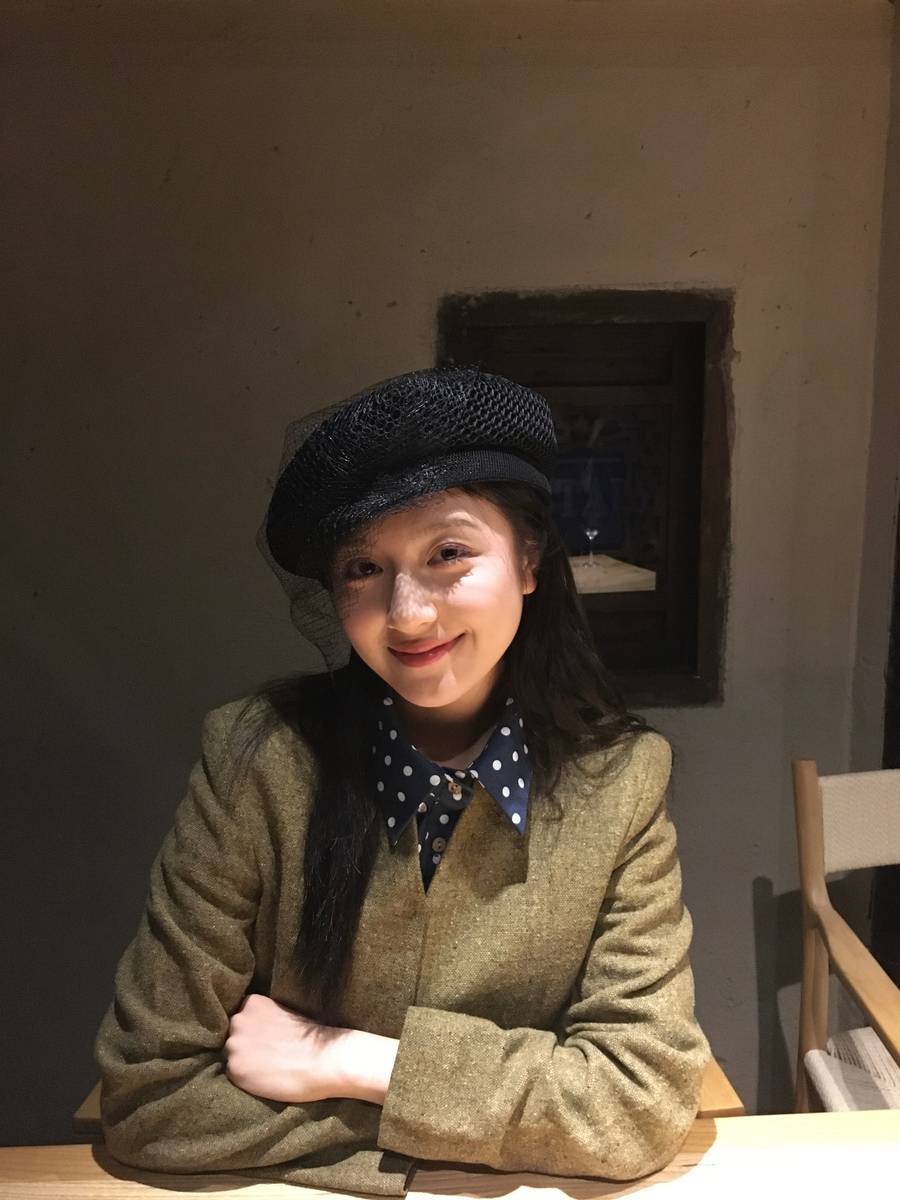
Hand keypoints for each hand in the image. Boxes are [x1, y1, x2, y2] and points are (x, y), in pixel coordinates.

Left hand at [224, 993, 347, 1102]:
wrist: (321, 1059)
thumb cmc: (310, 1038)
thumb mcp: (284, 1013)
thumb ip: (264, 1019)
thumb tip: (255, 1032)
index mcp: (251, 1001)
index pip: (242, 1018)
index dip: (253, 1031)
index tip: (267, 1039)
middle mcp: (237, 1020)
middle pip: (233, 1035)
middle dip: (246, 1044)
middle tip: (267, 1055)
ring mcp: (234, 1044)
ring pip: (231, 1055)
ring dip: (243, 1061)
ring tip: (265, 1068)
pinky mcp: (234, 1068)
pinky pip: (234, 1075)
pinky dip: (245, 1078)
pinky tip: (263, 1078)